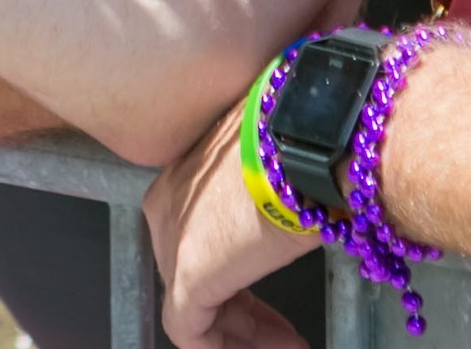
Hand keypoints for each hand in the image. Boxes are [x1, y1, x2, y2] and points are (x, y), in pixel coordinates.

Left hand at [145, 97, 319, 348]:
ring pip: (197, 310)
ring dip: (247, 335)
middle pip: (202, 277)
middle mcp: (166, 208)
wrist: (304, 142)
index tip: (277, 298)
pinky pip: (192, 332)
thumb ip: (270, 194)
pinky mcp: (188, 277)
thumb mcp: (277, 166)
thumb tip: (301, 208)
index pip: (204, 241)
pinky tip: (278, 348)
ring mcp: (172, 244)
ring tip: (289, 345)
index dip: (241, 278)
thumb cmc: (301, 143)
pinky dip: (228, 348)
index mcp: (184, 179)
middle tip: (285, 333)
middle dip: (246, 313)